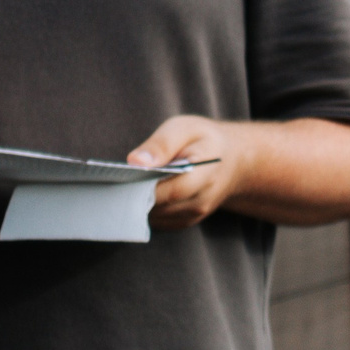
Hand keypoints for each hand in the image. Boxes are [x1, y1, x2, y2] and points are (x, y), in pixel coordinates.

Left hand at [128, 116, 244, 228]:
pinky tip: (138, 193)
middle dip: (135, 195)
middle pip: (161, 206)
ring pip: (157, 216)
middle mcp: (204, 199)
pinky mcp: (188, 219)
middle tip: (115, 180)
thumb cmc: (205, 141)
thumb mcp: (185, 128)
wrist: (235, 161)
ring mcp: (197, 213)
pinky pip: (159, 221)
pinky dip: (145, 209)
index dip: (144, 187)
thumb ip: (161, 144)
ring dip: (138, 203)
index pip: (173, 190)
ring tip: (125, 185)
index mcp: (206, 173)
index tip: (120, 178)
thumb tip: (134, 162)